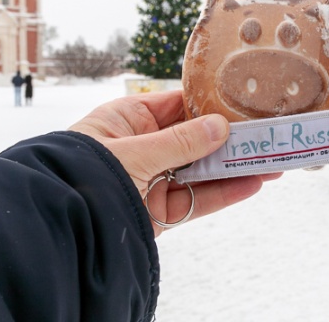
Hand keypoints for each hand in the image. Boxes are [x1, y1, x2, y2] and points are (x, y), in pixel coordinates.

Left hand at [70, 90, 280, 236]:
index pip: (176, 106)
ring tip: (272, 160)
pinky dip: (223, 193)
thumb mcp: (134, 151)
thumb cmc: (83, 173)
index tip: (243, 104)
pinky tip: (252, 183)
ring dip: (234, 167)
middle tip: (267, 134)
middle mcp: (141, 147)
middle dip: (230, 139)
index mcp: (127, 119)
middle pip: (194, 139)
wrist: (56, 224)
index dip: (210, 105)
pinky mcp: (156, 213)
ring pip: (200, 171)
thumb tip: (220, 127)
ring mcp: (150, 181)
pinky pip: (195, 200)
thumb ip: (181, 141)